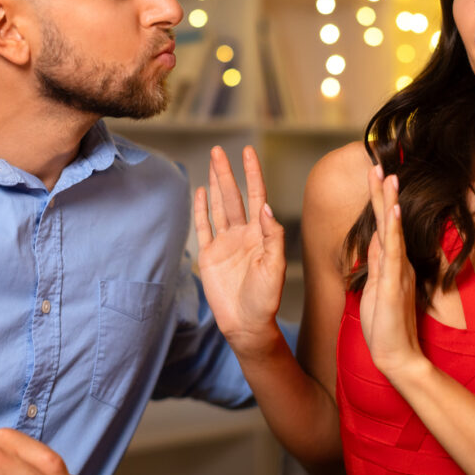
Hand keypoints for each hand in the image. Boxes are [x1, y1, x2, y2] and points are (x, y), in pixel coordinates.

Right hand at [194, 145, 285, 355]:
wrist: (247, 324)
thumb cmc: (266, 299)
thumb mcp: (275, 266)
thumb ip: (272, 235)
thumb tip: (265, 205)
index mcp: (261, 234)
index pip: (257, 196)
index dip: (252, 173)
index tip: (248, 152)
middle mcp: (242, 234)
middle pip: (233, 196)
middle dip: (226, 173)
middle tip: (219, 150)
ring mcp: (225, 243)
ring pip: (218, 207)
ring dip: (214, 185)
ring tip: (211, 163)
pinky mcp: (209, 255)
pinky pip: (203, 227)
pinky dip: (200, 209)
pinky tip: (199, 192)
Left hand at [359, 165, 424, 380]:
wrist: (397, 357)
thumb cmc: (385, 326)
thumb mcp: (375, 287)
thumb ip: (377, 262)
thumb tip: (374, 238)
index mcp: (391, 262)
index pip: (383, 224)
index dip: (379, 199)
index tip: (374, 173)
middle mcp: (398, 261)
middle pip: (388, 220)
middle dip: (382, 191)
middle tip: (378, 161)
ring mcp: (398, 270)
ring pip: (392, 229)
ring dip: (388, 202)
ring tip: (386, 175)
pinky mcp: (395, 283)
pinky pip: (393, 252)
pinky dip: (393, 230)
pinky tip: (392, 212)